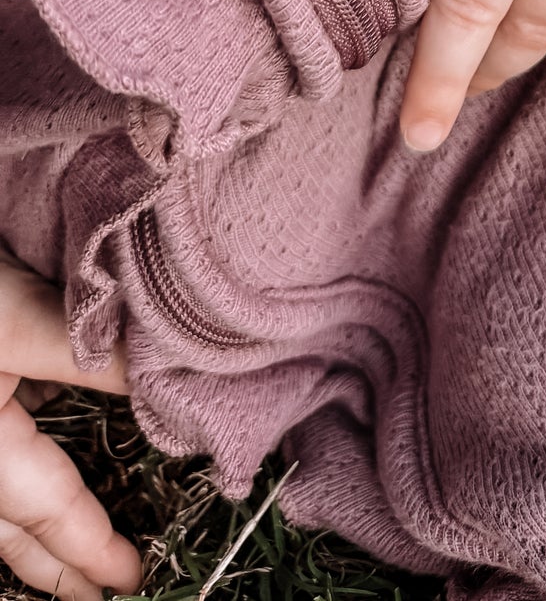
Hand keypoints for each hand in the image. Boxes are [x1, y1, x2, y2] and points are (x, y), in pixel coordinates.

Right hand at [0, 252, 141, 600]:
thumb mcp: (22, 318)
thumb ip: (100, 356)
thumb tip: (182, 380)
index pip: (45, 513)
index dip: (90, 553)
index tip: (132, 579)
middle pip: (7, 529)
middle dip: (54, 565)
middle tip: (102, 590)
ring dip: (33, 525)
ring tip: (81, 544)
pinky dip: (18, 475)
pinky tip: (46, 465)